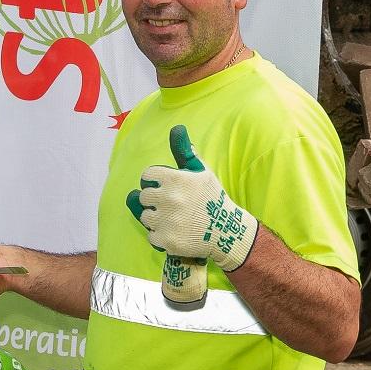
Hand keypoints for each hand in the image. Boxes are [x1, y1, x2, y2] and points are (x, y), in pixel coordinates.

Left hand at [133, 125, 258, 271]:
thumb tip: (176, 128)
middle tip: (172, 205)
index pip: (146, 175)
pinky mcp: (167, 241)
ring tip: (173, 219)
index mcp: (175, 179)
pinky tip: (176, 232)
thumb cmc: (212, 198)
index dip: (156, 181)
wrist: (227, 231)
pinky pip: (152, 236)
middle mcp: (169, 199)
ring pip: (145, 217)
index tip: (167, 188)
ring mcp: (167, 221)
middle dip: (155, 200)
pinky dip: (161, 237)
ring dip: (156, 219)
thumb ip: (184, 151)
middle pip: (143, 196)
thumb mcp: (201, 171)